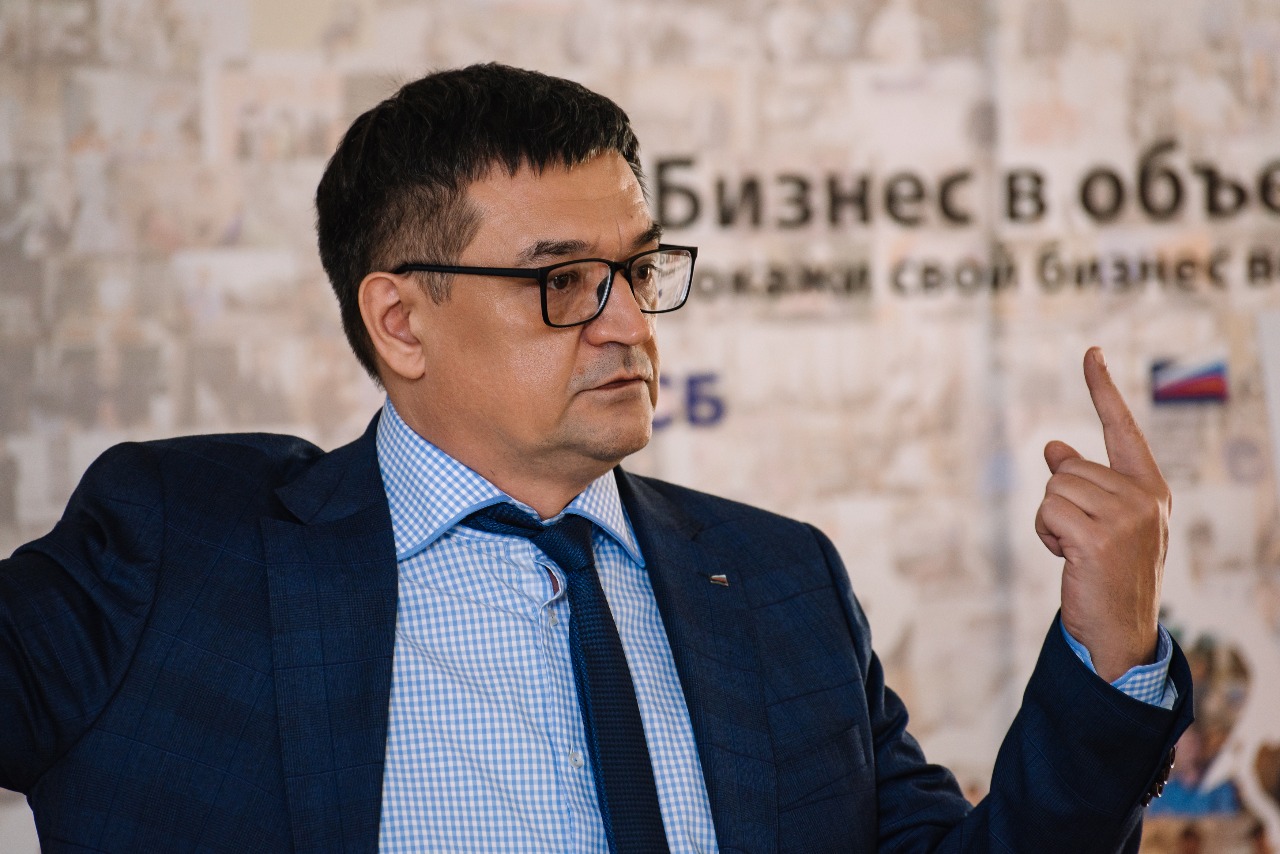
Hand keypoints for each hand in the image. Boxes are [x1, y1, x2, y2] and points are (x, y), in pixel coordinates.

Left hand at [1035, 347, 1170, 682]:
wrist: (1119, 632)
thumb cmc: (1107, 575)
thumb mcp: (1101, 523)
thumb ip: (1084, 484)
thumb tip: (1054, 447)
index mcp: (1150, 489)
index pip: (1122, 428)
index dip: (1102, 389)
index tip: (1090, 353)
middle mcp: (1144, 497)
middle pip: (1066, 469)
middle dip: (1058, 503)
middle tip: (1078, 540)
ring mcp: (1126, 518)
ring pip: (1052, 488)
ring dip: (1049, 521)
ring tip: (1075, 552)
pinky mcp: (1099, 538)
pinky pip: (1046, 511)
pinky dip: (1045, 533)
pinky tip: (1068, 559)